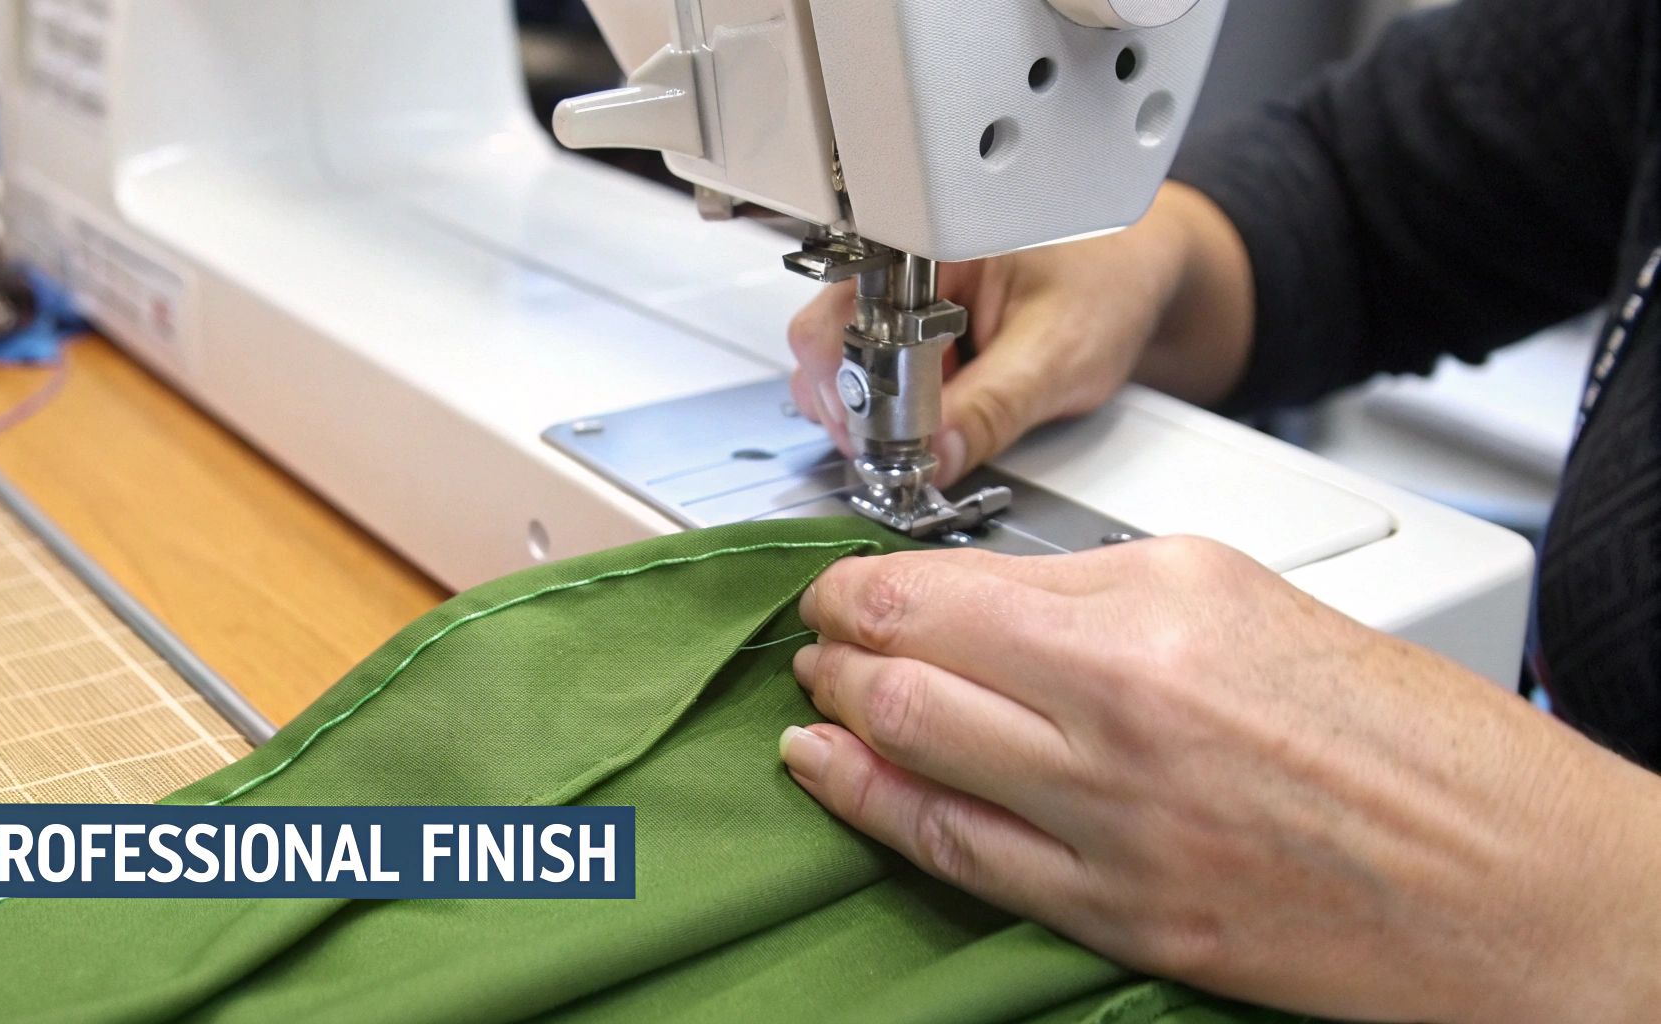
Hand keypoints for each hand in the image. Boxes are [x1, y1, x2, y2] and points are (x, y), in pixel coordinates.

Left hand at [780, 539, 1660, 1022]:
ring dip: (842, 715)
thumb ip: (1097, 584)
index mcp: (1152, 620)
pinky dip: (873, 807)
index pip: (945, 587)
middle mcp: (1118, 718)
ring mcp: (1110, 826)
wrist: (1502, 878)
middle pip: (912, 666)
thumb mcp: (1242, 595)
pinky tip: (831, 774)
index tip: (841, 579)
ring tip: (815, 693)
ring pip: (912, 754)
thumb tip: (988, 589)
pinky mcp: (1118, 913)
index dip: (863, 581)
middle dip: (838, 643)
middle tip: (819, 631)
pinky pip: (956, 855)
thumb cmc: (1405, 735)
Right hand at [787, 183, 1256, 487]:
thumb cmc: (1107, 281)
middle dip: (855, 412)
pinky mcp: (897, 332)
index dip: (862, 395)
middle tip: (909, 451)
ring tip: (929, 432)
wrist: (1135, 271)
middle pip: (821, 348)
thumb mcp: (1059, 351)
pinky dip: (885, 414)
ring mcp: (888, 300)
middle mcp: (890, 265)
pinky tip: (932, 420)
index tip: (898, 445)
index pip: (843, 325)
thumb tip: (935, 458)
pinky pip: (862, 379)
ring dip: (867, 416)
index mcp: (919, 245)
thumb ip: (995, 406)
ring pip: (833, 369)